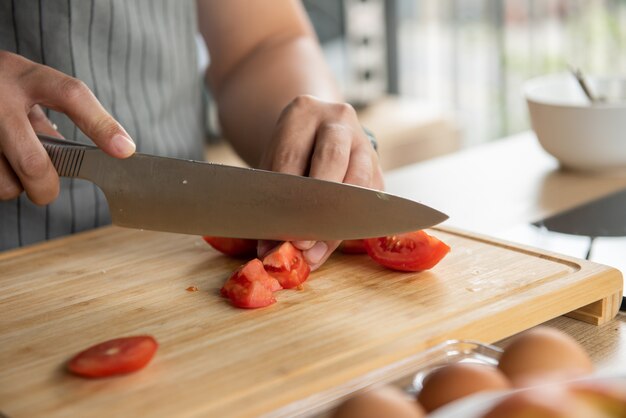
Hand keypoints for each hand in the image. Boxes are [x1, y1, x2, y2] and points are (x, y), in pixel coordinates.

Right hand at [0, 51, 134, 204]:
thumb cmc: (0, 87)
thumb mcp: (28, 87)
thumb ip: (59, 116)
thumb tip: (102, 151)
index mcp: (25, 76)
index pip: (71, 95)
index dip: (101, 125)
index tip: (124, 151)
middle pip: (33, 162)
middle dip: (46, 187)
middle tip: (47, 190)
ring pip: (4, 183)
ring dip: (14, 187)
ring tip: (9, 166)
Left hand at [258, 95, 383, 269]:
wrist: (317, 134)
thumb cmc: (290, 154)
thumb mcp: (272, 168)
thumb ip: (271, 203)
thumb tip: (269, 251)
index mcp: (304, 112)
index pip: (293, 156)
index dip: (288, 197)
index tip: (282, 231)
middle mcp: (338, 120)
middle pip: (332, 160)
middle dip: (318, 206)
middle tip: (302, 242)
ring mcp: (363, 143)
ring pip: (358, 182)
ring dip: (336, 222)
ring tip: (314, 251)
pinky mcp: (378, 168)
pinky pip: (368, 201)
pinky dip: (348, 228)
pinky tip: (327, 247)